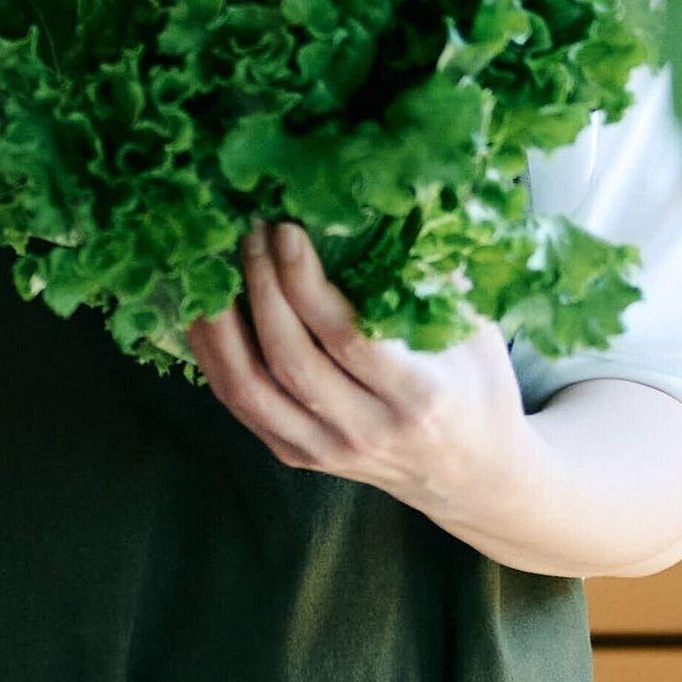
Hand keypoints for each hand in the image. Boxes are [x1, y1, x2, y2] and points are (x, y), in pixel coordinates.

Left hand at [187, 220, 529, 519]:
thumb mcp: (478, 335)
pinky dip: (211, 355)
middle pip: (290, 358)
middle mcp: (367, 430)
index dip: (306, 282)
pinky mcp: (296, 456)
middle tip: (249, 231)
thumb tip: (398, 203)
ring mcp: (326, 450)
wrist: (473, 478)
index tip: (286, 230)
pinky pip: (238, 405)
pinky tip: (203, 309)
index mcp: (418, 396)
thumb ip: (439, 280)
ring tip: (211, 264)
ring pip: (250, 388)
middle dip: (261, 286)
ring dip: (220, 322)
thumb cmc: (477, 391)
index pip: (347, 338)